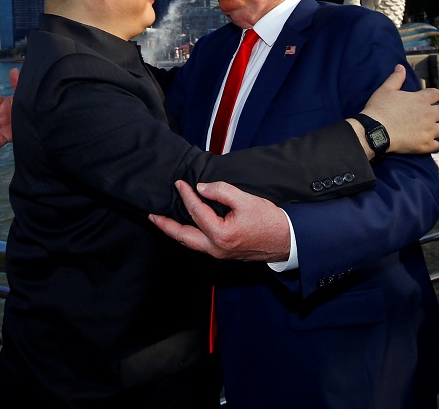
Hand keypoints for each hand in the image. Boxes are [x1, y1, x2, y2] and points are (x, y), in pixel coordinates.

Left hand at [148, 180, 290, 261]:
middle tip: (152, 215)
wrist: (287, 240)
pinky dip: (188, 235)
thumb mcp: (246, 200)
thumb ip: (222, 191)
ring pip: (190, 243)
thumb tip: (202, 188)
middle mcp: (216, 248)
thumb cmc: (269, 220)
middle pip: (183, 236)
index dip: (187, 195)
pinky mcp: (224, 254)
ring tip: (163, 221)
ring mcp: (219, 254)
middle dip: (166, 225)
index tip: (180, 183)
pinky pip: (200, 245)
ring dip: (175, 231)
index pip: (197, 211)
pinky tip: (186, 227)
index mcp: (220, 234)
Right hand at [361, 65, 438, 153]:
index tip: (429, 100)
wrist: (375, 131)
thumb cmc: (379, 109)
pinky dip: (434, 145)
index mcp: (421, 99)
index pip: (437, 94)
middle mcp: (428, 114)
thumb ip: (396, 78)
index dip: (434, 96)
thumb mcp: (385, 89)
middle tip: (433, 116)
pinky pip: (438, 146)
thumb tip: (401, 67)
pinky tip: (428, 144)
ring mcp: (428, 131)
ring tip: (432, 131)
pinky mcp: (425, 145)